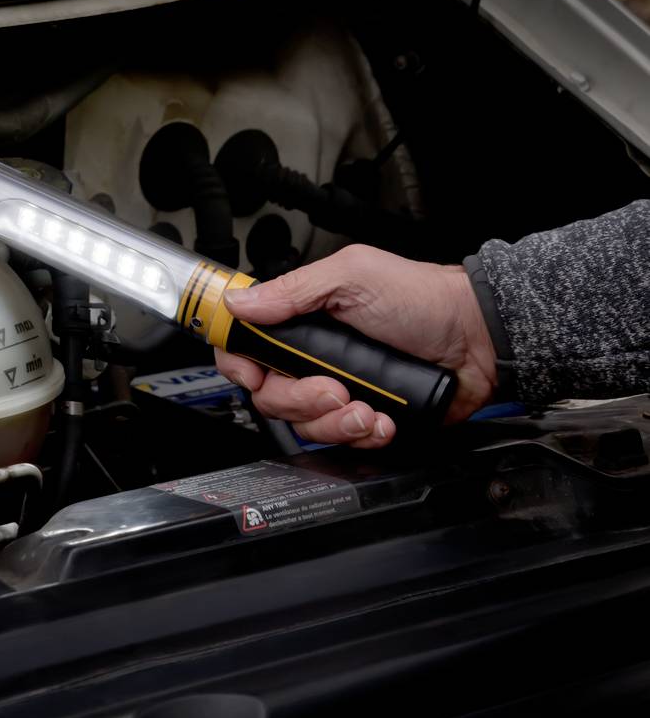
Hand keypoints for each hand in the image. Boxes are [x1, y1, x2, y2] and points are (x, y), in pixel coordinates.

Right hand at [215, 245, 497, 447]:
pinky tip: (382, 419)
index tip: (254, 375)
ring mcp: (335, 388)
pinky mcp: (360, 416)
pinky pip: (339, 441)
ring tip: (366, 407)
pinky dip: (360, 434)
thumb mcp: (353, 277)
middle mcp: (312, 356)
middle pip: (269, 394)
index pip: (245, 344)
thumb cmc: (423, 300)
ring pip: (303, 423)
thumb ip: (294, 290)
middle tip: (333, 388)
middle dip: (299, 399)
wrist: (477, 342)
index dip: (240, 364)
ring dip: (333, 421)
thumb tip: (240, 302)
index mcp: (301, 318)